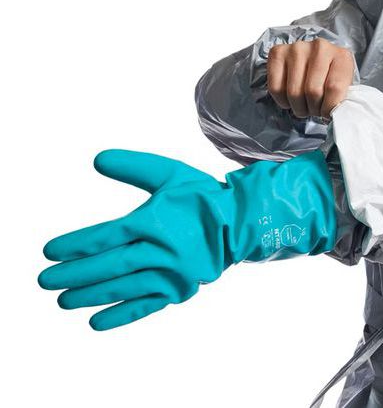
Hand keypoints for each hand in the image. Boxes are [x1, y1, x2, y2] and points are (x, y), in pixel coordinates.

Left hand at [38, 150, 228, 330]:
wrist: (237, 223)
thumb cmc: (200, 196)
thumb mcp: (169, 173)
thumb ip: (134, 167)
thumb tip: (97, 160)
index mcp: (156, 221)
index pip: (107, 236)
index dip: (76, 245)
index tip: (49, 252)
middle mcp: (162, 250)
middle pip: (111, 265)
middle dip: (75, 275)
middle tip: (45, 282)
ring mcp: (172, 273)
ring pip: (125, 287)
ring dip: (91, 296)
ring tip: (63, 301)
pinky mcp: (180, 289)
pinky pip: (147, 306)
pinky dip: (121, 314)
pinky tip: (97, 322)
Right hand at [267, 38, 354, 118]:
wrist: (314, 61)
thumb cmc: (328, 78)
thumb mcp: (343, 87)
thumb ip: (341, 100)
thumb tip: (335, 116)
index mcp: (342, 56)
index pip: (334, 88)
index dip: (329, 108)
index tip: (327, 113)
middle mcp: (319, 48)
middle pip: (312, 91)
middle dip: (312, 109)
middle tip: (314, 109)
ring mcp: (297, 49)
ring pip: (294, 92)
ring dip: (298, 107)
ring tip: (303, 104)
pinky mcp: (278, 53)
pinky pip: (276, 88)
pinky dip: (282, 101)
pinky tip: (290, 98)